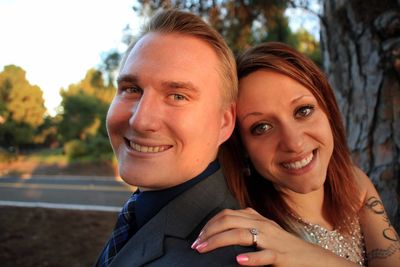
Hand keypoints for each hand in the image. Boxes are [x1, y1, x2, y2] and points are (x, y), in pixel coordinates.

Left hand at [191, 208, 358, 266]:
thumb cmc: (284, 245)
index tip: (198, 237)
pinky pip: (265, 255)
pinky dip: (251, 258)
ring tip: (204, 249)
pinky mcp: (281, 256)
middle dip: (209, 232)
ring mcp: (272, 240)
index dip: (209, 224)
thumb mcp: (264, 229)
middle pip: (229, 221)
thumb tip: (222, 226)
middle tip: (196, 245)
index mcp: (257, 218)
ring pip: (242, 235)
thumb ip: (246, 224)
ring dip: (219, 241)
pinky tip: (239, 261)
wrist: (312, 257)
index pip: (227, 214)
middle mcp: (263, 224)